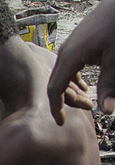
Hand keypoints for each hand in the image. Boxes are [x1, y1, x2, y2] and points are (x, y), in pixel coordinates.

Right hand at [47, 0, 114, 124]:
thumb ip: (109, 85)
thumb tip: (106, 110)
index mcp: (70, 56)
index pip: (55, 88)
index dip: (56, 107)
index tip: (60, 122)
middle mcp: (66, 51)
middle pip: (56, 82)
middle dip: (66, 99)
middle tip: (84, 108)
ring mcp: (71, 45)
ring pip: (62, 73)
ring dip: (70, 89)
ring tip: (84, 99)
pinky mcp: (79, 42)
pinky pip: (69, 65)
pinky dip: (74, 78)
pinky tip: (83, 84)